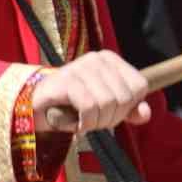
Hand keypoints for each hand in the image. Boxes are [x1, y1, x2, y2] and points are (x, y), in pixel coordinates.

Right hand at [32, 50, 150, 134]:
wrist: (37, 107)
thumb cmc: (74, 106)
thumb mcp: (107, 108)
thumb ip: (130, 110)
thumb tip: (145, 113)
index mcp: (110, 59)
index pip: (139, 87)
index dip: (127, 108)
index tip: (108, 112)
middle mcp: (96, 58)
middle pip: (124, 98)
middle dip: (110, 118)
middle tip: (93, 119)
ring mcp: (80, 67)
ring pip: (107, 103)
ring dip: (96, 122)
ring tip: (83, 121)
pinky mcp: (66, 80)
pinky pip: (89, 107)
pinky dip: (85, 122)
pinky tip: (76, 123)